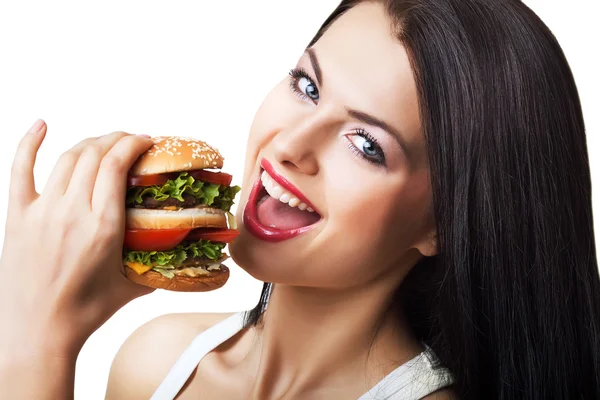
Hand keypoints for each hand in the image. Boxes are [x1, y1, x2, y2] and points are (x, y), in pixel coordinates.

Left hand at [0, 120, 154, 358]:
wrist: (36, 331)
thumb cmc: (84, 312)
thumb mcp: (131, 286)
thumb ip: (159, 266)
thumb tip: (184, 254)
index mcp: (103, 227)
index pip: (117, 165)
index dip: (133, 144)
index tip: (146, 141)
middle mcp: (71, 212)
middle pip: (95, 154)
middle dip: (117, 139)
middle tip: (131, 141)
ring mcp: (42, 211)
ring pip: (68, 158)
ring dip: (90, 142)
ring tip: (105, 142)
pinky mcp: (18, 216)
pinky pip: (20, 169)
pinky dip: (30, 142)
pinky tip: (41, 124)